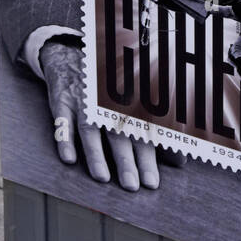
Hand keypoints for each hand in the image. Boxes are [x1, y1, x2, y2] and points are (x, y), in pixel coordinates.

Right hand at [39, 37, 183, 190]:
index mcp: (131, 100)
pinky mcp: (61, 97)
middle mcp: (109, 99)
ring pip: (90, 126)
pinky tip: (69, 158)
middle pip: (119, 131)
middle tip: (133, 186)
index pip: (144, 129)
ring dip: (96, 153)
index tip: (155, 181)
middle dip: (127, 159)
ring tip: (103, 178)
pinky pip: (61, 117)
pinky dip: (64, 137)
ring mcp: (84, 98)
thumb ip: (153, 132)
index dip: (150, 155)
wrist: (71, 53)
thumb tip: (179, 162)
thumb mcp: (133, 103)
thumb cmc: (109, 88)